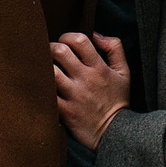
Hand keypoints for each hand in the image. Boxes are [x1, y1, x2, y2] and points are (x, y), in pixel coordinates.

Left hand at [51, 32, 130, 149]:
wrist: (116, 133)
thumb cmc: (117, 100)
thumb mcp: (124, 72)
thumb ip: (114, 47)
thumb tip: (95, 34)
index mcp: (99, 68)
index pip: (79, 40)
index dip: (67, 36)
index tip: (64, 42)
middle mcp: (85, 79)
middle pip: (60, 52)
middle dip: (51, 47)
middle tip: (49, 53)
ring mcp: (73, 96)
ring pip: (50, 72)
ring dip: (43, 66)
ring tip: (43, 68)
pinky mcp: (64, 112)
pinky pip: (46, 95)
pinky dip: (41, 88)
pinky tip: (41, 86)